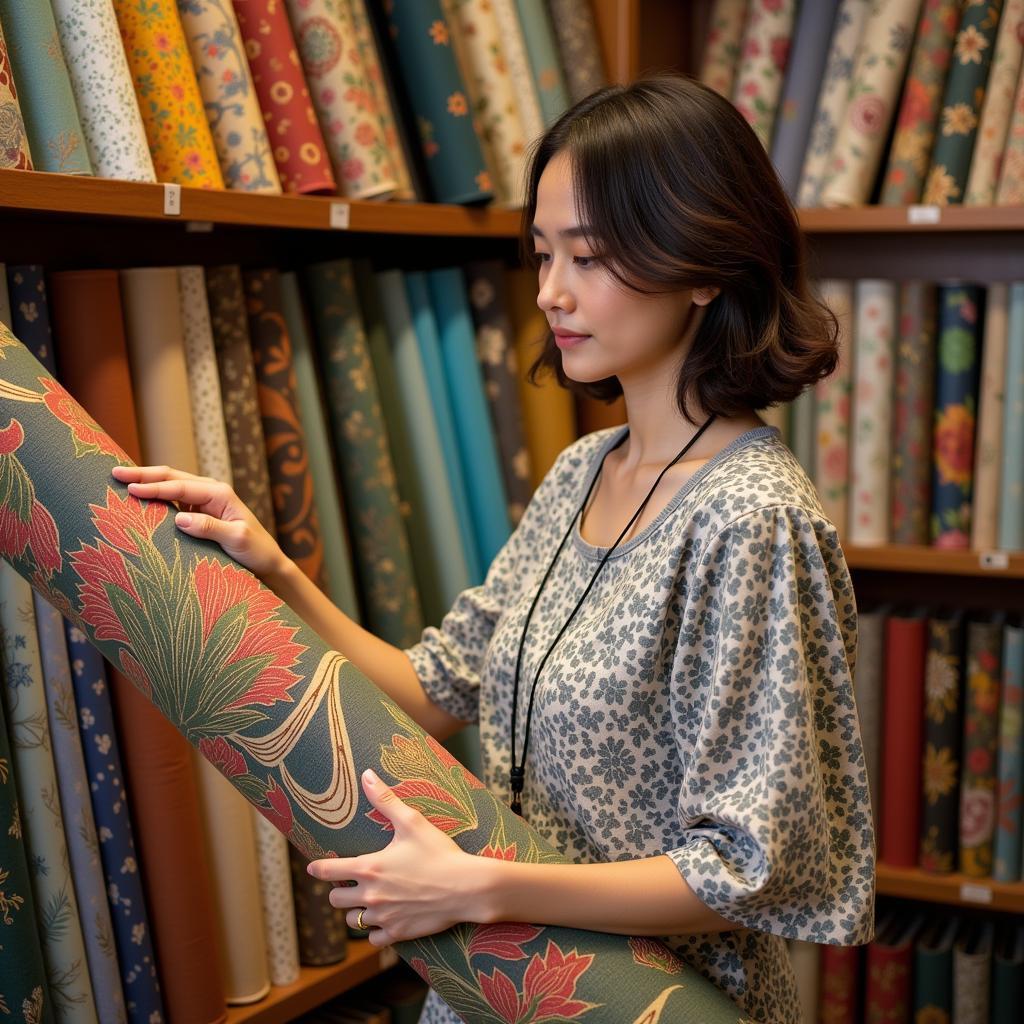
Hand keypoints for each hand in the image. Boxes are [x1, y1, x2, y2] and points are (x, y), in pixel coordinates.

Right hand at [110, 465, 286, 578]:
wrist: (267, 561)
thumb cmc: (256, 550)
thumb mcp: (237, 540)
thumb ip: (211, 528)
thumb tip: (180, 519)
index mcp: (220, 493)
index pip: (180, 486)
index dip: (154, 487)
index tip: (130, 488)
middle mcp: (211, 491)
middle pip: (172, 478)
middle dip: (143, 475)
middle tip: (114, 472)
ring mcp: (204, 500)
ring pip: (170, 485)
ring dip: (146, 482)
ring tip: (119, 479)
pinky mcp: (199, 511)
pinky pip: (173, 500)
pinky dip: (155, 496)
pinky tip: (137, 498)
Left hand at [308, 769, 490, 945]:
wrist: (465, 887)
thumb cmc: (439, 852)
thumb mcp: (412, 822)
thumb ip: (385, 800)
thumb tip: (366, 775)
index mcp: (369, 868)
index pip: (329, 871)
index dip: (317, 868)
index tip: (312, 867)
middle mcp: (371, 895)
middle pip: (336, 900)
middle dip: (339, 890)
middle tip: (350, 883)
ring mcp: (383, 916)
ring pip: (353, 921)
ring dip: (355, 912)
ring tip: (366, 902)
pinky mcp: (397, 933)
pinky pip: (374, 939)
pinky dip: (375, 932)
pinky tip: (383, 920)